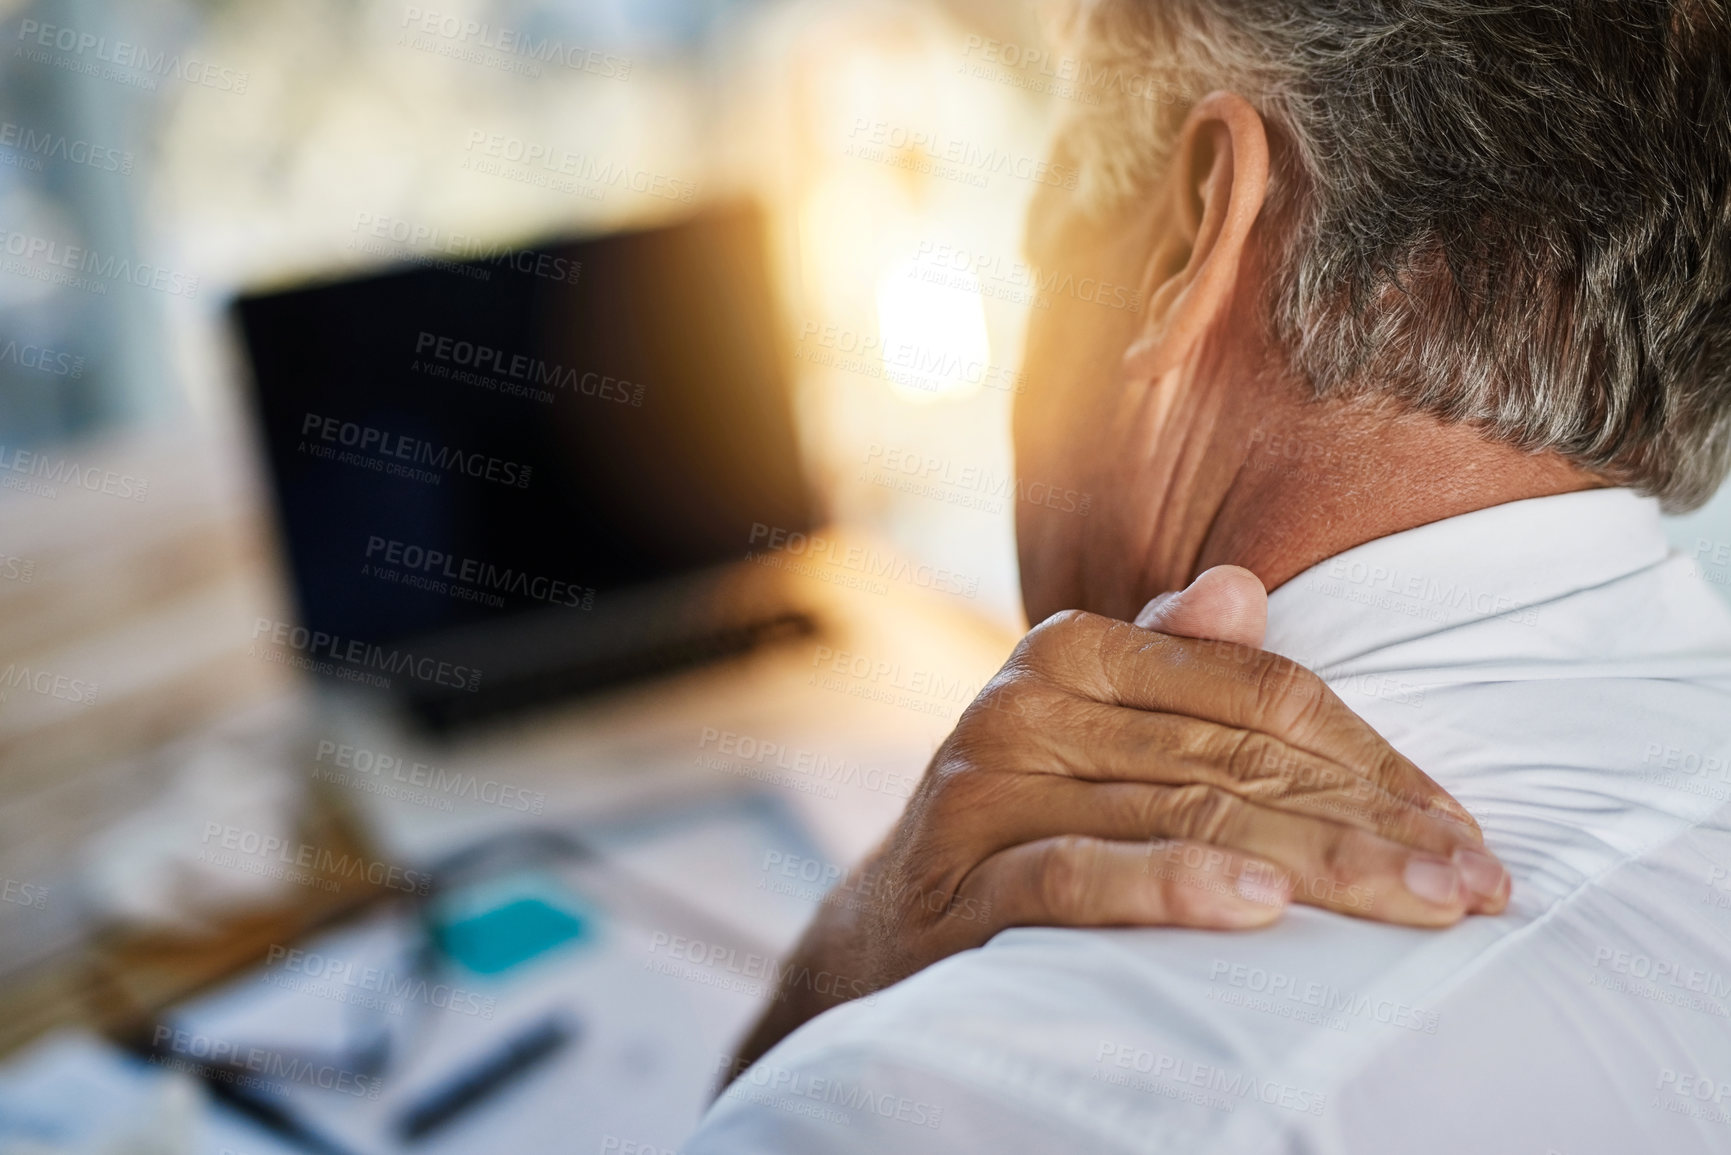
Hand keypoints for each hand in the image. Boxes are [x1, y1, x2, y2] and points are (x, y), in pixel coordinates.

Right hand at [727, 566, 1506, 1075]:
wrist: (891, 927)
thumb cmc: (1028, 823)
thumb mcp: (1096, 731)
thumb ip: (1170, 663)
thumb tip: (1244, 585)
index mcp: (1076, 651)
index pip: (1259, 691)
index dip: (1373, 756)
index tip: (1461, 826)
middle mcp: (1028, 702)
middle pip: (1238, 756)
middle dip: (1371, 825)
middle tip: (1474, 886)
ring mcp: (990, 786)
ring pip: (1182, 814)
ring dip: (1316, 866)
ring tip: (1417, 907)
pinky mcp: (962, 875)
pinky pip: (1082, 875)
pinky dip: (1173, 886)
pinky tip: (1260, 909)